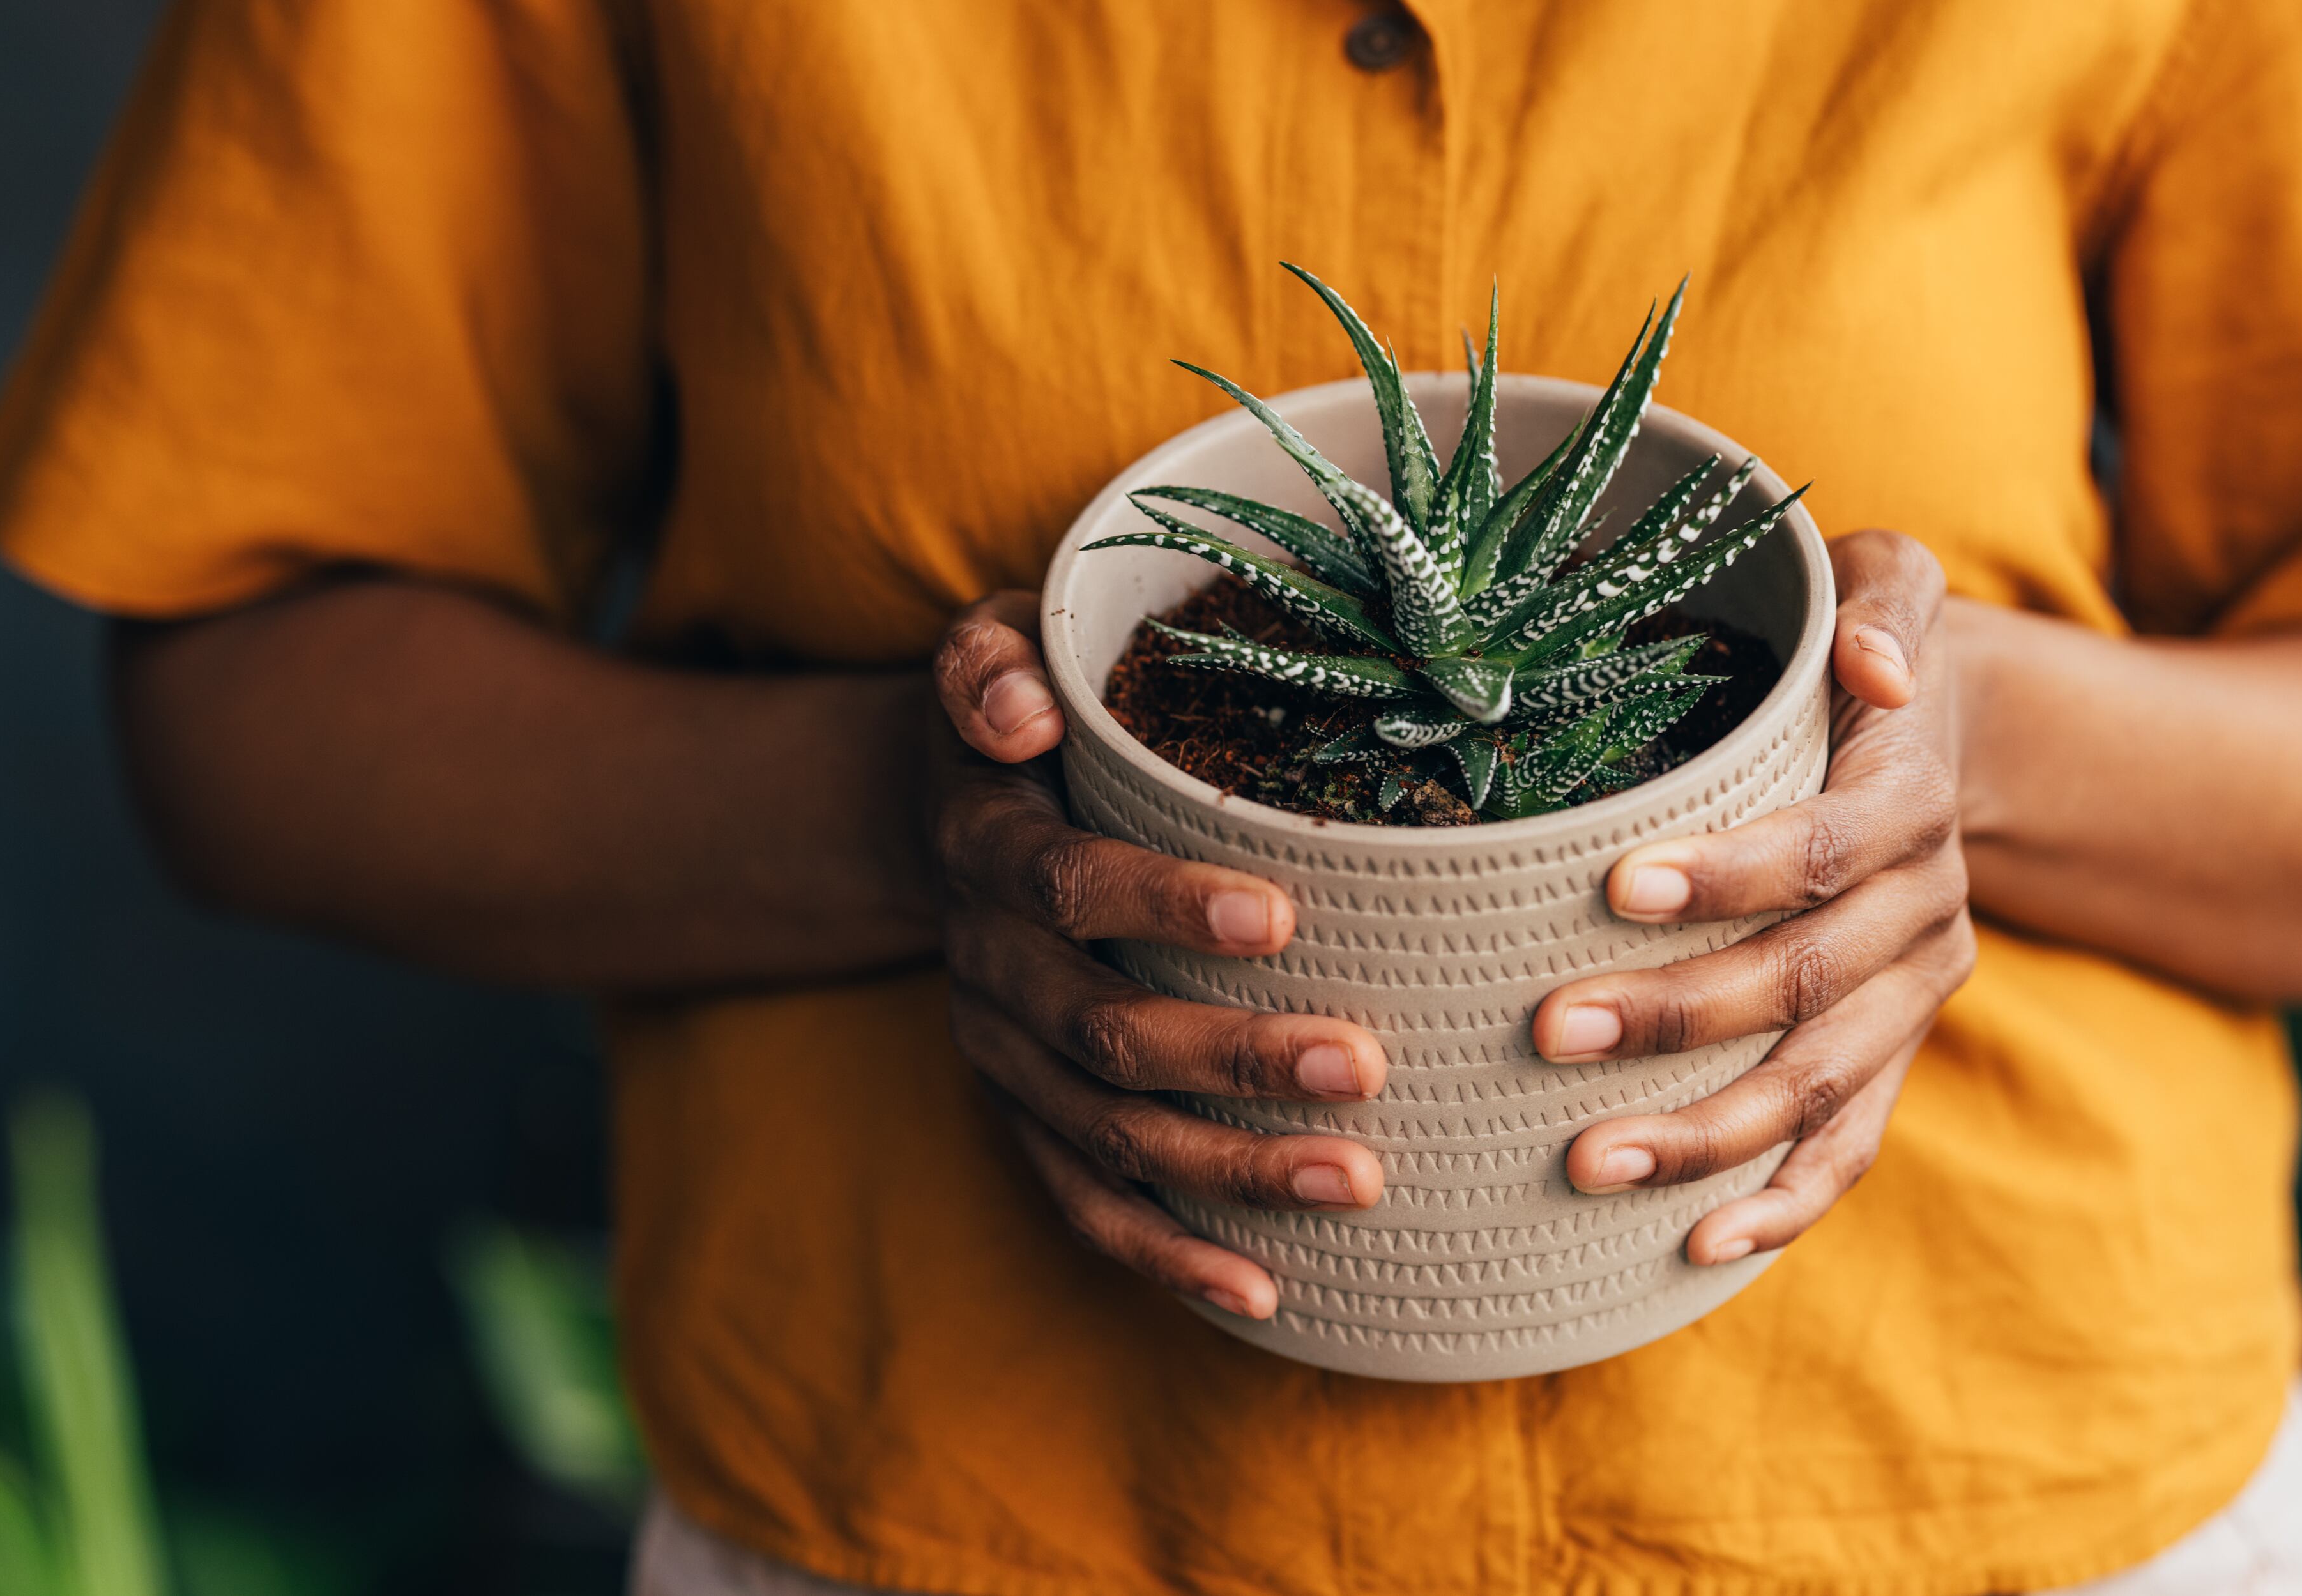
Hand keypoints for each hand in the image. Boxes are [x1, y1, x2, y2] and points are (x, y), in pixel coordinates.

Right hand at [930, 592, 1390, 1320]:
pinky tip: (1262, 1289)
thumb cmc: (1023, 709)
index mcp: (987, 845)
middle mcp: (987, 962)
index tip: (1280, 918)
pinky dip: (1165, 1252)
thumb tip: (1021, 713)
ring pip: (1108, 1132)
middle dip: (1231, 1056)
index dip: (1162, 904)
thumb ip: (993, 663)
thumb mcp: (996, 645)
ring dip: (1228, 1168)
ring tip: (1357, 1180)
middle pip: (1100, 1028)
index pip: (1066, 884)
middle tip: (1360, 1064)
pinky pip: (1085, 1200)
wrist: (941, 807)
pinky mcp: (1026, 1112)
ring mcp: (1005, 1053)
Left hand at [1530, 530, 1975, 1263]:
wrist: (1951, 738)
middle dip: (1677, 1014)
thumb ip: (1884, 602)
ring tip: (1588, 1162)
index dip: (1732, 872)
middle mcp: (1925, 907)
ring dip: (1709, 1132)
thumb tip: (1874, 666)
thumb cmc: (1864, 650)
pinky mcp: (1896, 1053)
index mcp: (1909, 796)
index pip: (1825, 845)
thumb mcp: (1891, 582)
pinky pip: (1853, 1145)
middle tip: (1546, 1030)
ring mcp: (1914, 995)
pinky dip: (1787, 1201)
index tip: (1616, 886)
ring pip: (1822, 1082)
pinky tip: (1700, 1242)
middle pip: (1807, 980)